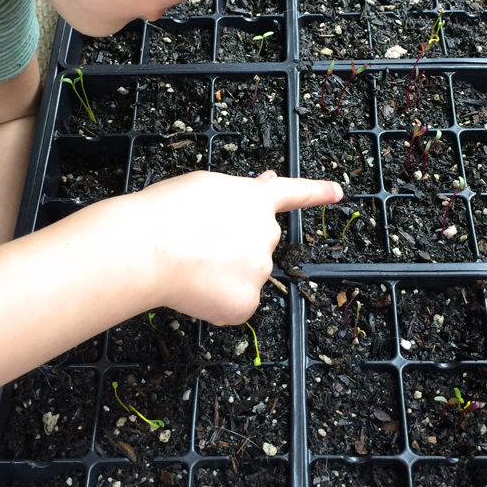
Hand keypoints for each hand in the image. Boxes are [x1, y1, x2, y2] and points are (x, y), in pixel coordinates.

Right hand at [133, 169, 340, 324]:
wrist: (148, 249)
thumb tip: (266, 182)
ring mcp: (259, 270)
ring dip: (223, 274)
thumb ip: (239, 191)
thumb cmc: (166, 213)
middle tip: (199, 246)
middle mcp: (266, 233)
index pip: (294, 193)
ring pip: (245, 276)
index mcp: (255, 200)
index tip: (337, 192)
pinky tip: (193, 288)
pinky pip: (235, 304)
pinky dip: (216, 302)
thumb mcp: (206, 185)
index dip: (316, 192)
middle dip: (236, 246)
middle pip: (258, 243)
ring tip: (188, 264)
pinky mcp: (246, 302)